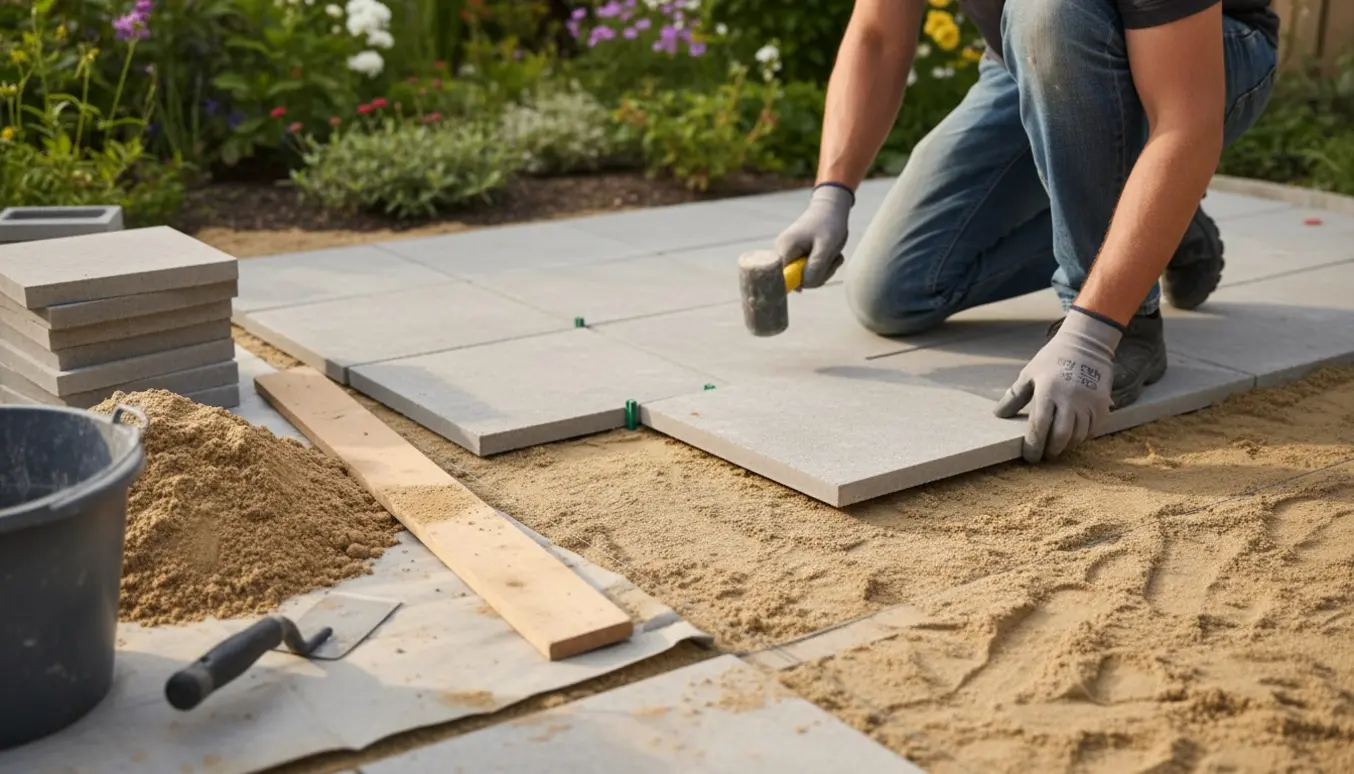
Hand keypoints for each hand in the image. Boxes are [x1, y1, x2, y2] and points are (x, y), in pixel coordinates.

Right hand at [772, 184, 852, 287]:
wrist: (831, 208)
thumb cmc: (829, 223)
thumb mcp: (827, 246)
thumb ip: (816, 267)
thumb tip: (803, 285)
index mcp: (784, 249)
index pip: (779, 278)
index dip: (794, 284)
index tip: (811, 281)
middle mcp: (781, 253)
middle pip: (795, 281)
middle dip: (817, 276)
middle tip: (832, 261)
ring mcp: (788, 256)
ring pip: (805, 279)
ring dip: (824, 271)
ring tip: (833, 256)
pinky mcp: (796, 258)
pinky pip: (809, 273)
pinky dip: (822, 269)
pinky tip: (830, 256)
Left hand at [994, 308, 1121, 462]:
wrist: (1086, 343)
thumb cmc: (1052, 359)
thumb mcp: (1029, 373)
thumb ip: (1014, 396)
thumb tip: (998, 414)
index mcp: (1047, 391)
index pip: (1039, 427)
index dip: (1033, 445)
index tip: (1030, 456)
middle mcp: (1069, 399)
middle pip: (1060, 436)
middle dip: (1051, 450)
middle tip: (1044, 455)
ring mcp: (1088, 402)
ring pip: (1078, 436)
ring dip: (1066, 445)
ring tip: (1057, 446)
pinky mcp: (1102, 404)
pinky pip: (1093, 429)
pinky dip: (1082, 437)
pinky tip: (1073, 436)